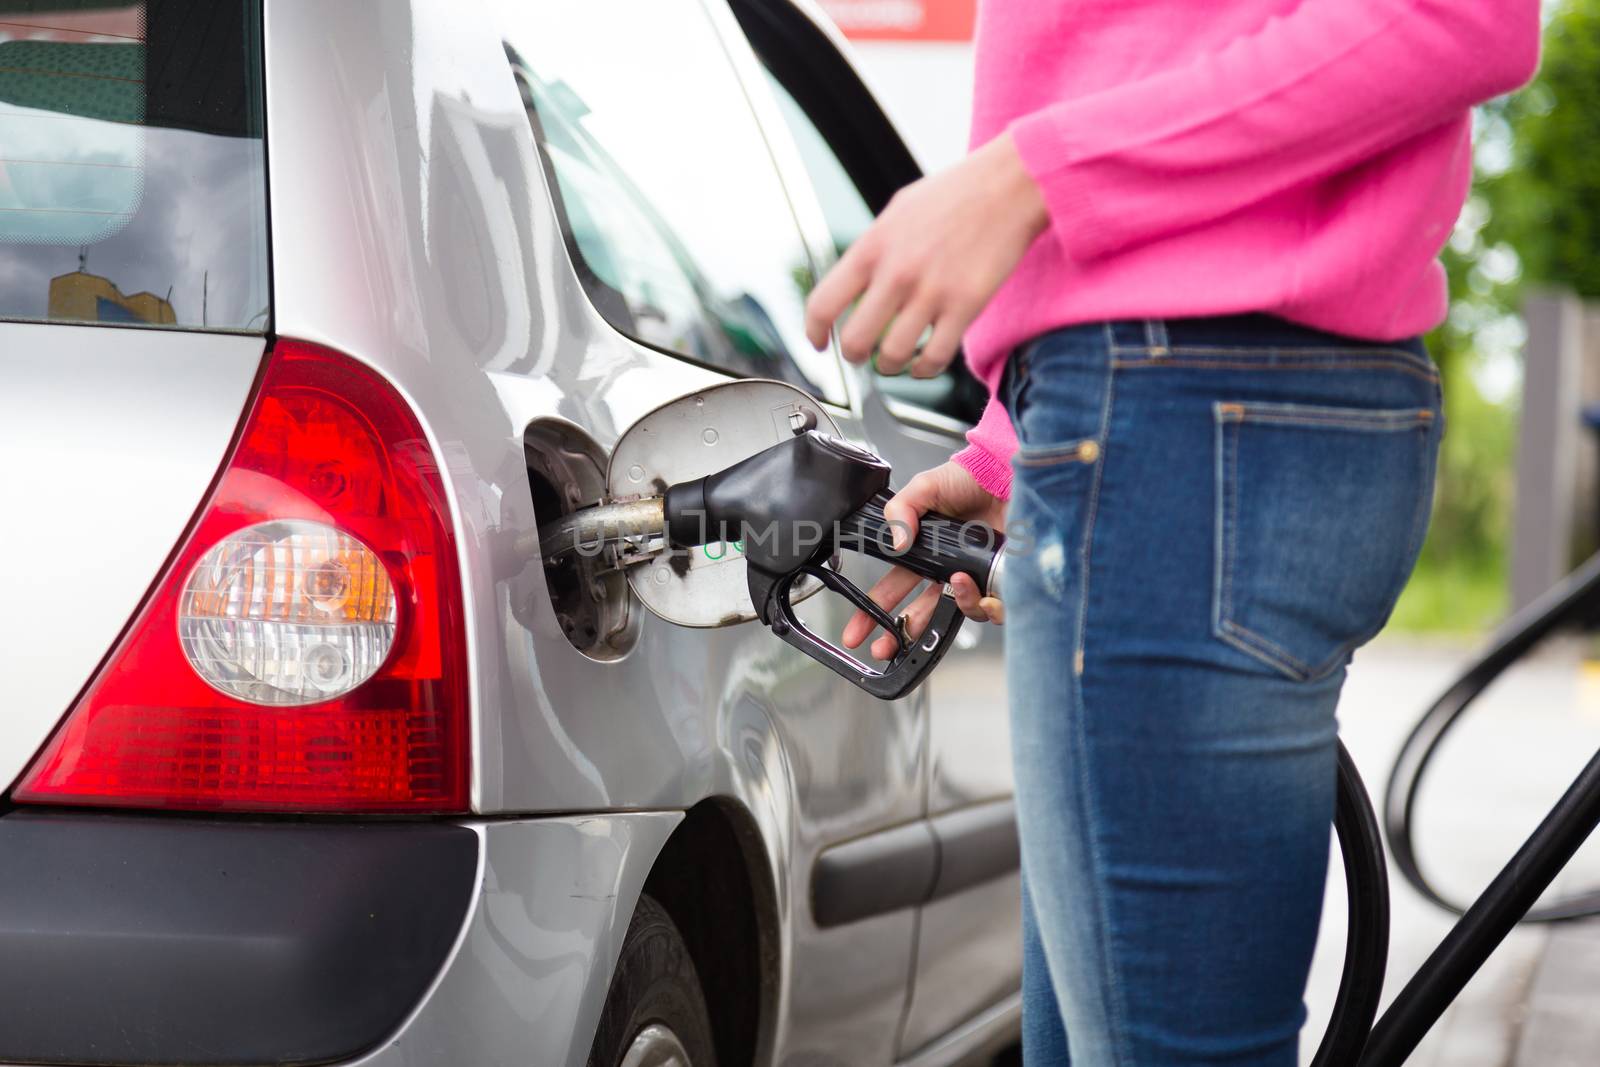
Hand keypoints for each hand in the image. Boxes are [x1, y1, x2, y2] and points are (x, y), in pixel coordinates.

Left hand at [804, 131, 1046, 377]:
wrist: (1010, 184)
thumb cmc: (956, 194)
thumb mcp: (898, 211)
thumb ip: (873, 248)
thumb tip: (854, 282)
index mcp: (873, 247)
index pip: (823, 303)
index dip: (813, 332)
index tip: (819, 342)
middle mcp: (897, 272)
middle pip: (855, 342)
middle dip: (855, 357)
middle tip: (863, 356)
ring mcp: (931, 291)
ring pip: (893, 357)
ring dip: (890, 367)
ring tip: (895, 361)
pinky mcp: (966, 306)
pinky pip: (934, 358)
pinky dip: (924, 370)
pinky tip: (924, 363)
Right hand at [842, 461, 1006, 660]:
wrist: (1007, 475)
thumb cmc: (969, 478)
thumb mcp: (925, 486)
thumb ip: (901, 510)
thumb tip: (896, 542)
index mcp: (924, 553)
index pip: (894, 589)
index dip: (874, 612)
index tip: (857, 632)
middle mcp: (947, 571)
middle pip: (920, 614)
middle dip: (899, 636)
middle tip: (884, 648)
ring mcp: (973, 578)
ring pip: (958, 613)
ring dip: (957, 603)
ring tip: (957, 583)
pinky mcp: (999, 581)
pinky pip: (990, 608)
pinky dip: (985, 603)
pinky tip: (981, 585)